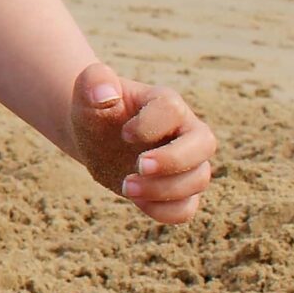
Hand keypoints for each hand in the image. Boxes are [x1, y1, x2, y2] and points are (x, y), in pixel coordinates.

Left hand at [67, 61, 215, 224]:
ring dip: (163, 190)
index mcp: (166, 103)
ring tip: (126, 186)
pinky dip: (165, 211)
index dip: (150, 125)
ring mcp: (187, 162)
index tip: (123, 134)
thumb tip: (104, 94)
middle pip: (205, 144)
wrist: (96, 136)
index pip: (173, 110)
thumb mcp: (88, 93)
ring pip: (199, 179)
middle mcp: (185, 131)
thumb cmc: (97, 111)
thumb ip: (94, 81)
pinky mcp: (178, 190)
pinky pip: (187, 208)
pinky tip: (137, 201)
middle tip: (137, 167)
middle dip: (172, 160)